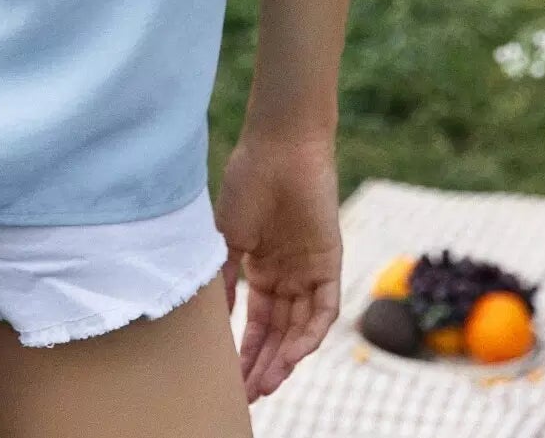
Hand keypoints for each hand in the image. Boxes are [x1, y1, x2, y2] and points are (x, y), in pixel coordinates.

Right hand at [213, 130, 342, 402]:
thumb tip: (215, 317)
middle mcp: (288, 276)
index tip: (233, 380)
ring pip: (300, 329)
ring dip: (285, 359)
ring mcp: (310, 271)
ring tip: (267, 384)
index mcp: (262, 268)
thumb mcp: (226, 236)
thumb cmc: (247, 183)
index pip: (257, 324)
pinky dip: (309, 334)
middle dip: (264, 365)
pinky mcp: (330, 264)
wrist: (279, 149)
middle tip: (249, 395)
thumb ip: (223, 276)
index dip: (246, 352)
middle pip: (279, 333)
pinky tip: (292, 355)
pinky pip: (323, 310)